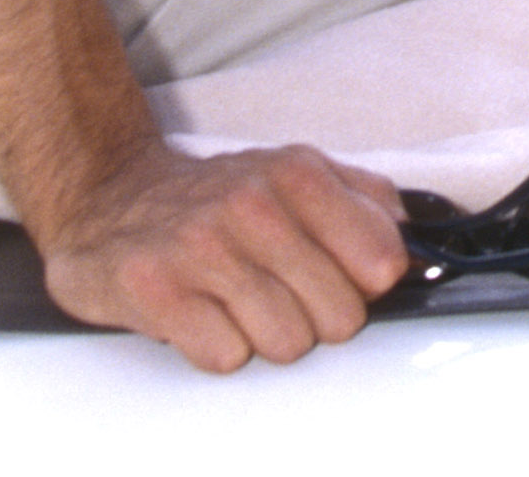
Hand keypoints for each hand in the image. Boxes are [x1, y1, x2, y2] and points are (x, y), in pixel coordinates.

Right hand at [39, 143, 410, 371]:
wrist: (110, 197)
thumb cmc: (217, 198)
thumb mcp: (297, 174)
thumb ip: (366, 202)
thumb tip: (418, 243)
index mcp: (296, 172)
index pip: (382, 261)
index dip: (366, 284)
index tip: (342, 277)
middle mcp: (250, 203)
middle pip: (338, 316)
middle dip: (314, 317)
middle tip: (276, 290)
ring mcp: (200, 245)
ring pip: (285, 343)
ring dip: (263, 335)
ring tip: (234, 299)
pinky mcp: (154, 289)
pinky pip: (226, 357)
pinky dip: (216, 346)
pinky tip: (199, 312)